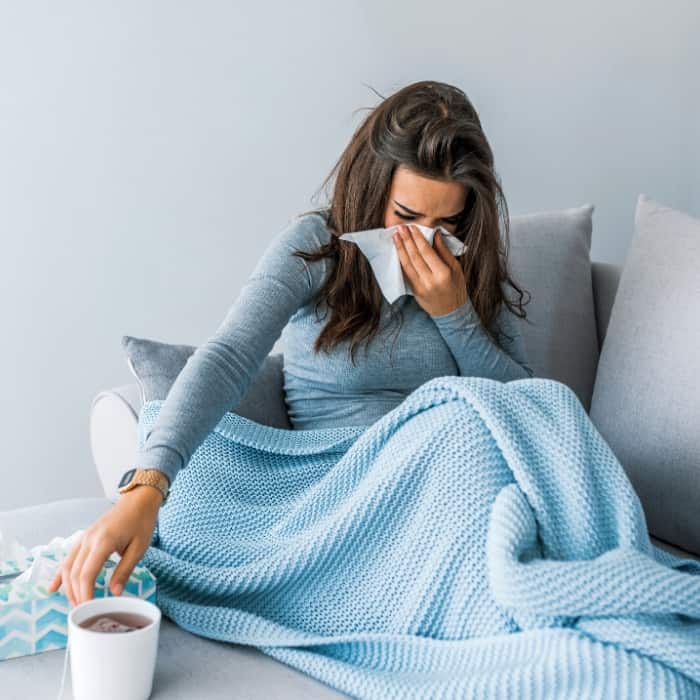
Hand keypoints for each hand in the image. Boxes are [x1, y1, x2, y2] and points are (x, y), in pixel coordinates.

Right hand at [46, 485, 161, 605]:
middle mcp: (88, 540)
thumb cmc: (141, 521)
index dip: (86, 594)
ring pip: (68, 566)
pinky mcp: (85, 538)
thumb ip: (124, 570)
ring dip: (69, 587)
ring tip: (76, 604)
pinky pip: (68, 558)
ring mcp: (84, 538)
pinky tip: (53, 588)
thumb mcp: (139, 548)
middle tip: (84, 612)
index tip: (89, 609)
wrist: (138, 500)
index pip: (87, 574)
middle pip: (74, 573)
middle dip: (76, 594)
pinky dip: (61, 574)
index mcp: (103, 542)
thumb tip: (114, 593)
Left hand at [392, 224, 468, 315]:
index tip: (412, 227)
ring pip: (407, 265)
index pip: (427, 252)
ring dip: (400, 249)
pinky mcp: (414, 291)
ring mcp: (421, 287)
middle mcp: (430, 280)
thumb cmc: (457, 288)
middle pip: (415, 256)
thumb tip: (436, 234)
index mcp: (443, 273)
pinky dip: (401, 261)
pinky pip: (406, 273)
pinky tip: (397, 252)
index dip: (418, 238)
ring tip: (395, 237)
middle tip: (400, 227)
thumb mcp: (456, 268)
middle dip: (406, 241)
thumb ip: (444, 251)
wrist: (451, 312)